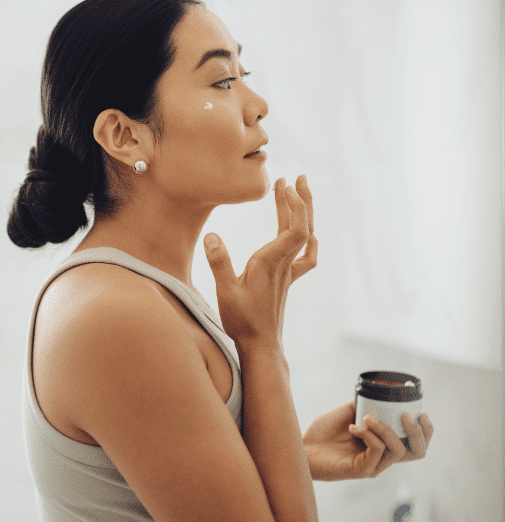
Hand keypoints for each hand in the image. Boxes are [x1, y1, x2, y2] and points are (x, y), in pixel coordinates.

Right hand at [203, 175, 316, 348]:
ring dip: (302, 213)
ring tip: (294, 191)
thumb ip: (219, 263)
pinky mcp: (286, 279)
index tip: (284, 185)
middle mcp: (283, 264)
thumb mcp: (225, 292)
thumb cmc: (242, 321)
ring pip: (303, 237)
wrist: (260, 345)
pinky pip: (305, 256)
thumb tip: (212, 235)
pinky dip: (309, 240)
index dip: (295, 205)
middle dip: (301, 199)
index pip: (296, 229)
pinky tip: (308, 234)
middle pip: (303, 226)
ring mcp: (287, 272)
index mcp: (271, 262)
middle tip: (294, 177)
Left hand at [302, 400, 433, 480]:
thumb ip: (364, 404)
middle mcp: (382, 458)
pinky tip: (353, 427)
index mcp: (383, 446)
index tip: (421, 412)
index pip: (415, 444)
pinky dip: (369, 434)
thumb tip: (380, 387)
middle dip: (417, 433)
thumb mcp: (347, 413)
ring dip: (385, 428)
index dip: (425, 431)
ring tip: (366, 417)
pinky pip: (377, 451)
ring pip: (398, 450)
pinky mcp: (361, 470)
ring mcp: (373, 465)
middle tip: (405, 416)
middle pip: (417, 452)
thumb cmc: (322, 432)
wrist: (301, 446)